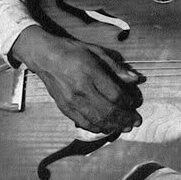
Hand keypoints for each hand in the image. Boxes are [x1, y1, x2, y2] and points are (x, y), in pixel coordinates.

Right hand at [10, 25, 142, 134]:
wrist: (44, 56)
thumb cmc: (72, 51)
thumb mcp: (97, 52)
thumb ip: (116, 67)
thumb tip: (135, 79)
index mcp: (91, 73)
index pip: (115, 94)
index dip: (128, 102)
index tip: (135, 103)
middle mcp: (81, 90)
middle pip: (108, 111)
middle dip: (125, 118)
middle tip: (135, 122)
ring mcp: (71, 101)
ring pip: (97, 120)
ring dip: (114, 126)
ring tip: (125, 127)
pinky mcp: (64, 108)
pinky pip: (83, 123)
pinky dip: (97, 128)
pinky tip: (106, 128)